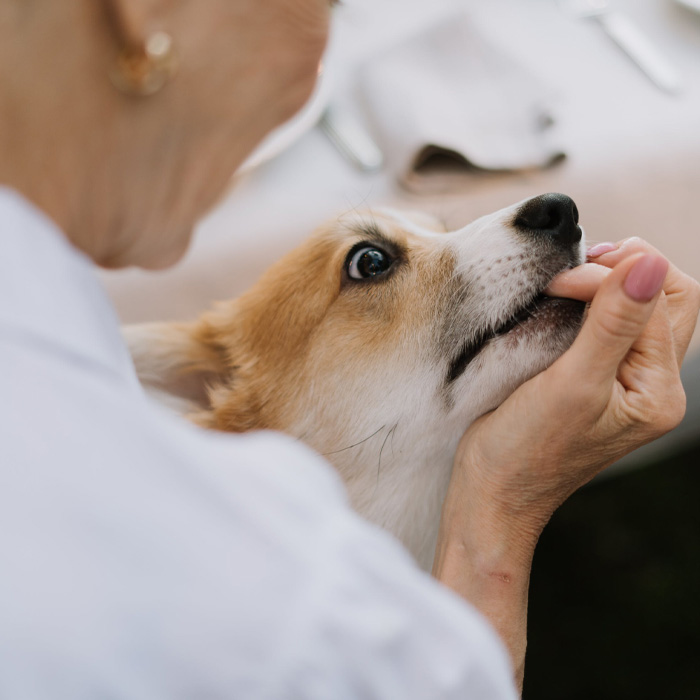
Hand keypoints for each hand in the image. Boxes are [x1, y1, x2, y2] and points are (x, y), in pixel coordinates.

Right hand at [433, 238, 699, 689]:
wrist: (494, 491)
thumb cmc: (526, 448)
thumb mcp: (572, 384)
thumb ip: (613, 324)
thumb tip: (649, 263)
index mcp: (658, 391)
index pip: (656, 304)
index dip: (609, 279)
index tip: (557, 284)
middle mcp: (653, 386)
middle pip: (667, 302)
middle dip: (622, 273)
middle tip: (571, 275)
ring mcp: (627, 383)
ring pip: (641, 311)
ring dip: (607, 287)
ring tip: (564, 287)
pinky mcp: (600, 380)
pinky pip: (614, 327)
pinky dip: (593, 306)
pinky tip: (564, 306)